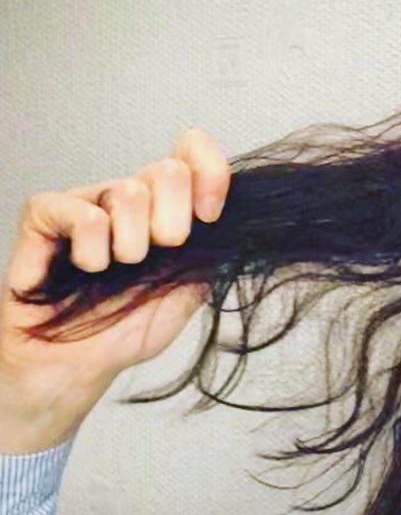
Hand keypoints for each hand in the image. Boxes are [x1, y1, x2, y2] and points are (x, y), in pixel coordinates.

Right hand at [0, 128, 229, 403]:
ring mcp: (89, 200)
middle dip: (173, 226)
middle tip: (156, 257)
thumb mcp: (192, 287)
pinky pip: (86, 216)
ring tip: (118, 270)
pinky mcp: (46, 211)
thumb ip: (214, 246)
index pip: (195, 153)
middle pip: (169, 171)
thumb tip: (239, 218)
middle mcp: (130, 197)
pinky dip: (93, 252)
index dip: (210, 174)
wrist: (81, 360)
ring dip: (132, 248)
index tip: (209, 216)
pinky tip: (87, 269)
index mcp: (169, 207)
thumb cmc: (130, 325)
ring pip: (130, 193)